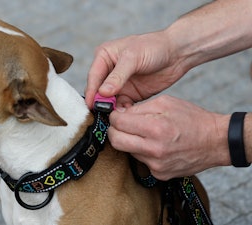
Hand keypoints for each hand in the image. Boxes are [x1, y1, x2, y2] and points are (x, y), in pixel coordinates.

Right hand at [85, 32, 186, 107]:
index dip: (92, 91)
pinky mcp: (130, 94)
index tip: (92, 105)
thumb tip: (102, 92)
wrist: (177, 53)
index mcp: (104, 57)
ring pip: (109, 101)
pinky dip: (123, 111)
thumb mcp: (133, 58)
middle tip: (103, 113)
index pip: (93, 77)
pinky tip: (128, 115)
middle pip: (99, 91)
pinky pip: (122, 106)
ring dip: (111, 109)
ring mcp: (119, 84)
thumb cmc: (154, 47)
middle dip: (101, 102)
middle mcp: (109, 71)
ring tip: (116, 116)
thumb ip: (117, 76)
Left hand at [108, 95, 230, 179]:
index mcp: (156, 128)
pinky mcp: (160, 174)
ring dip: (129, 140)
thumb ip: (139, 108)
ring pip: (127, 151)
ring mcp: (156, 165)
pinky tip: (153, 144)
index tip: (117, 114)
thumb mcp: (165, 103)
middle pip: (115, 141)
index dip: (114, 116)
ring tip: (143, 132)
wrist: (216, 142)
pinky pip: (140, 160)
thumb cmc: (192, 118)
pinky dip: (142, 151)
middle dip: (114, 130)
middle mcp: (154, 149)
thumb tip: (118, 113)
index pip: (118, 123)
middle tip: (120, 124)